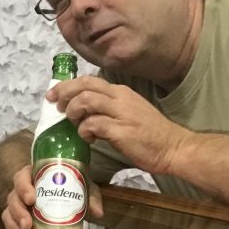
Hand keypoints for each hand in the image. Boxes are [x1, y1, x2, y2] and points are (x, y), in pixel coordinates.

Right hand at [2, 165, 103, 228]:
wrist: (70, 196)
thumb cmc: (72, 187)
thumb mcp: (83, 188)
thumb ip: (90, 197)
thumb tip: (97, 213)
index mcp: (35, 176)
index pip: (21, 177)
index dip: (23, 187)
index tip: (32, 199)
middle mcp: (23, 189)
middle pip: (13, 197)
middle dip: (18, 211)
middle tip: (28, 224)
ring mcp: (19, 204)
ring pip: (9, 211)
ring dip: (15, 224)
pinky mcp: (19, 218)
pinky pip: (10, 224)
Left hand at [49, 76, 188, 174]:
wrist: (174, 147)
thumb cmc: (150, 134)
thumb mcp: (127, 112)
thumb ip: (107, 108)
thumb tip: (80, 110)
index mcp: (120, 92)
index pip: (88, 80)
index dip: (66, 85)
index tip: (53, 95)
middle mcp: (120, 98)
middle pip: (84, 85)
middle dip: (64, 93)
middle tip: (58, 107)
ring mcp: (121, 113)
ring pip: (86, 100)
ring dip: (74, 111)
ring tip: (76, 123)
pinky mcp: (122, 130)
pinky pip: (94, 123)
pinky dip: (85, 130)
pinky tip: (89, 138)